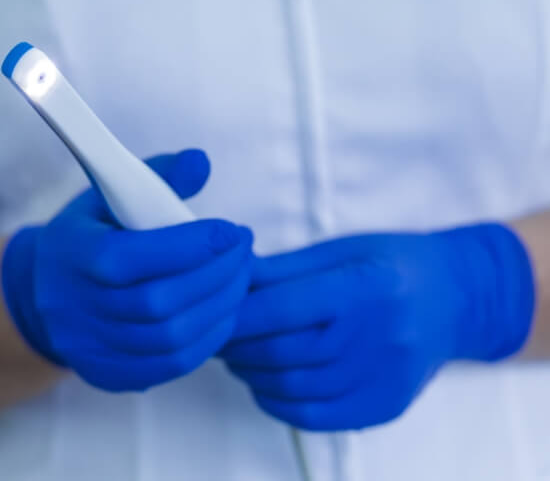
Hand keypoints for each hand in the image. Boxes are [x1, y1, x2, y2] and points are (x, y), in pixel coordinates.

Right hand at [1, 149, 253, 391]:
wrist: (47, 292)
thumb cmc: (92, 235)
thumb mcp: (111, 195)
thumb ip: (158, 176)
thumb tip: (201, 162)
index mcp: (72, 255)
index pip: (131, 257)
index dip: (190, 246)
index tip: (231, 231)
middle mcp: (75, 308)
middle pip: (158, 303)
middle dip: (217, 275)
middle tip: (244, 251)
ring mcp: (91, 348)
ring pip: (171, 338)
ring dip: (221, 307)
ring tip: (242, 277)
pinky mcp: (110, 374)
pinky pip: (171, 365)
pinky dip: (209, 338)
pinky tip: (225, 310)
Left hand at [221, 224, 534, 430]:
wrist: (454, 298)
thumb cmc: (392, 264)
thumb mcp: (341, 250)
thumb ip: (284, 269)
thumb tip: (230, 278)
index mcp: (365, 287)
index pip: (281, 308)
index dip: (236, 315)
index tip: (213, 312)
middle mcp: (378, 337)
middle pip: (281, 352)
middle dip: (236, 346)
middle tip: (217, 336)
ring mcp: (384, 378)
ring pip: (292, 388)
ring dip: (251, 374)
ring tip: (238, 356)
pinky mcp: (384, 406)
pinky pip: (315, 417)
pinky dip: (277, 403)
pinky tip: (266, 383)